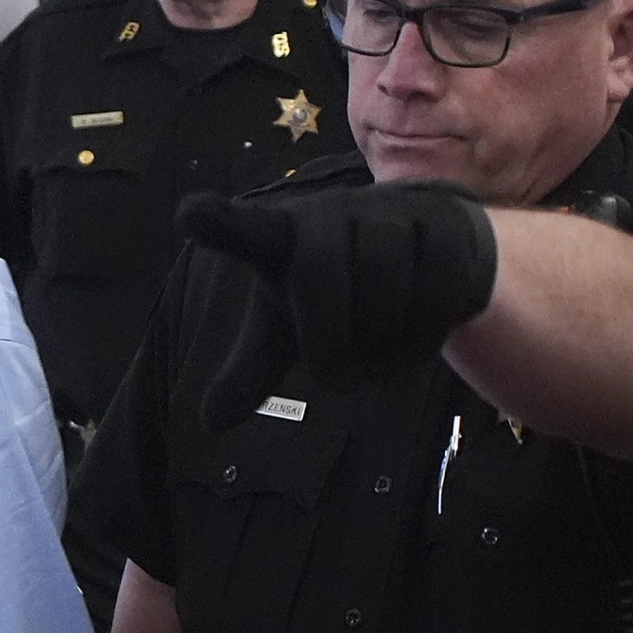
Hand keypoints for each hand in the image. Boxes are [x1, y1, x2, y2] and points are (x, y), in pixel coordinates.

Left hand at [182, 179, 499, 429]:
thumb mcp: (290, 330)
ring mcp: (387, 211)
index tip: (190, 213)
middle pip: (321, 278)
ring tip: (379, 364)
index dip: (219, 223)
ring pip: (385, 284)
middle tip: (341, 383)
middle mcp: (328, 215)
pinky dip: (424, 336)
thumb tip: (210, 422)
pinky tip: (416, 341)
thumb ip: (251, 371)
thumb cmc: (340, 289)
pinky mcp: (442, 221)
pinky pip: (436, 288)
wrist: (427, 247)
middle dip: (331, 346)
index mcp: (278, 240)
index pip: (244, 229)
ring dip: (382, 348)